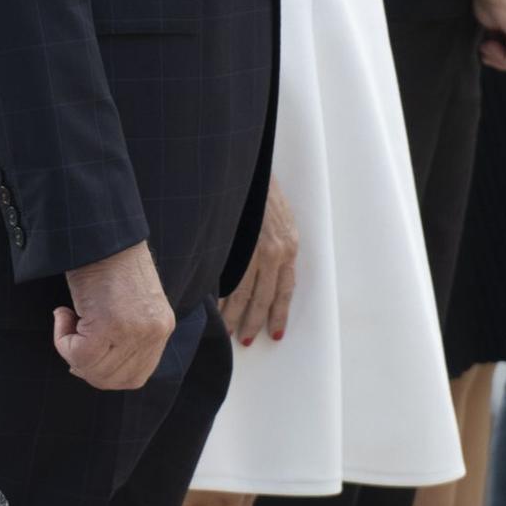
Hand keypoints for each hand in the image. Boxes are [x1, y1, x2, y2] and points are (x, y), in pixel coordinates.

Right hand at [55, 240, 174, 390]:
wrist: (100, 229)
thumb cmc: (106, 257)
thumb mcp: (127, 300)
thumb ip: (124, 332)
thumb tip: (90, 362)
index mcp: (161, 327)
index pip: (136, 376)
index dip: (104, 373)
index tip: (82, 353)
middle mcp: (153, 333)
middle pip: (115, 381)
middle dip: (85, 366)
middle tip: (70, 337)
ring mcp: (134, 331)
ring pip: (94, 371)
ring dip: (72, 350)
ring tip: (67, 317)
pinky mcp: (110, 325)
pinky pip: (78, 354)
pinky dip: (62, 339)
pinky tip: (62, 312)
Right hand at [219, 178, 296, 346]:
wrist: (247, 165)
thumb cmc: (258, 189)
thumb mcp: (275, 216)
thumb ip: (272, 241)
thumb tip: (259, 265)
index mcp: (290, 245)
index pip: (286, 289)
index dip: (279, 313)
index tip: (273, 333)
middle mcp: (279, 250)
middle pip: (267, 297)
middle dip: (256, 321)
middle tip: (245, 340)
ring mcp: (260, 248)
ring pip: (248, 293)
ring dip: (238, 315)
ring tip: (229, 331)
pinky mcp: (241, 244)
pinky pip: (232, 279)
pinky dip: (224, 297)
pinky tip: (216, 308)